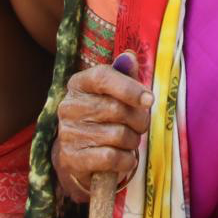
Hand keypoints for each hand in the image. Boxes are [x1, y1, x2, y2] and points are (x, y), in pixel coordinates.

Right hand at [54, 53, 152, 202]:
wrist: (78, 158)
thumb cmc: (102, 119)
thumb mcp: (113, 94)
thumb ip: (124, 76)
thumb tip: (130, 57)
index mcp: (79, 84)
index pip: (103, 77)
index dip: (129, 87)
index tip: (149, 100)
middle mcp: (69, 106)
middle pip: (116, 109)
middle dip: (139, 120)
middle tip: (141, 125)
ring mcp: (68, 133)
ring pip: (118, 135)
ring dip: (133, 141)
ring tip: (129, 141)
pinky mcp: (71, 159)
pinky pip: (112, 157)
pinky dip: (126, 160)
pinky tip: (125, 158)